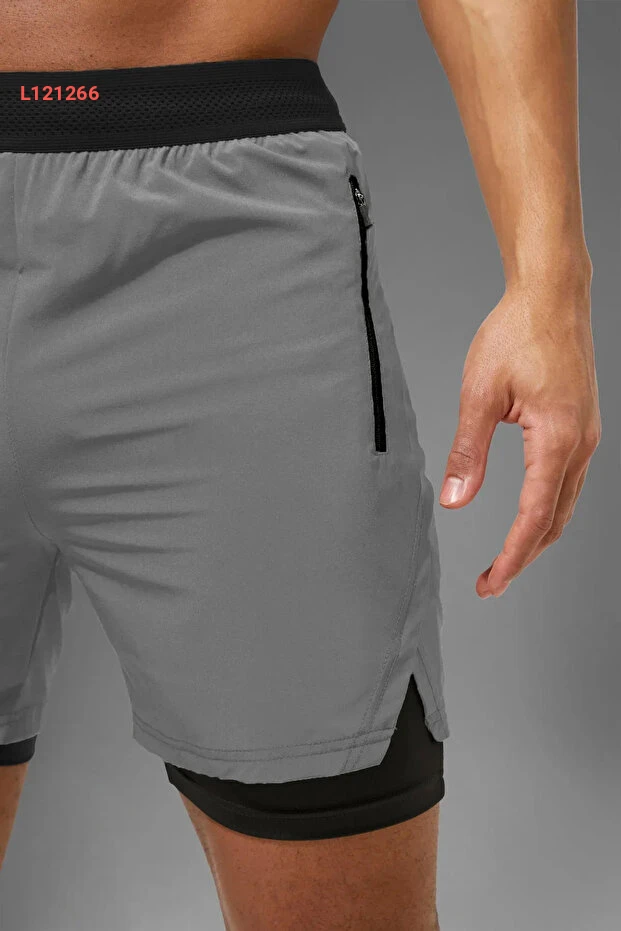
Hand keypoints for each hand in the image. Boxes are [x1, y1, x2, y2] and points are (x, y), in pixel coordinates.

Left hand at [439, 274, 600, 598]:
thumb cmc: (516, 333)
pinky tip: (531, 512)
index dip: (511, 557)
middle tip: (492, 581)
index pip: (534, 518)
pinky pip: (569, 481)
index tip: (490, 582)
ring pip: (565, 503)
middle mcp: (580, 443)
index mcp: (556, 439)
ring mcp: (586, 434)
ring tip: (508, 556)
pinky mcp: (582, 424)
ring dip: (538, 535)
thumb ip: (467, 452)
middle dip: (524, 555)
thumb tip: (455, 500)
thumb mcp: (479, 394)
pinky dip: (549, 508)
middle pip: (555, 520)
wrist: (552, 295)